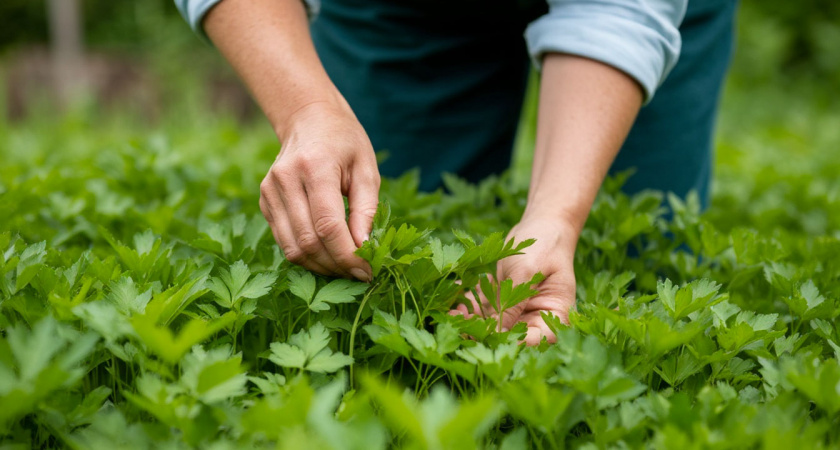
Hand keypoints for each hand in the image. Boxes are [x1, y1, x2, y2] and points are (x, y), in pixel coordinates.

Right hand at [259, 102, 379, 280]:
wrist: (309, 119)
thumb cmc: (345, 143)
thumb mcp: (366, 168)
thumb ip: (366, 209)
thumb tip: (364, 248)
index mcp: (315, 167)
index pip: (328, 225)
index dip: (348, 255)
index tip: (368, 271)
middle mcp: (286, 179)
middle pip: (309, 241)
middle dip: (336, 265)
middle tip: (360, 273)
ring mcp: (270, 191)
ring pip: (293, 248)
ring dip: (321, 266)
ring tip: (345, 268)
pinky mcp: (264, 201)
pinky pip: (284, 241)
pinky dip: (307, 256)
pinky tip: (327, 256)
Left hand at [451, 215, 577, 344]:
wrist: (541, 224)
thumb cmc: (543, 244)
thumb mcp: (527, 271)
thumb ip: (514, 300)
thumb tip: (498, 331)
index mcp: (554, 312)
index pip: (541, 339)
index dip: (520, 344)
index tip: (494, 339)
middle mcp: (535, 314)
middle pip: (513, 333)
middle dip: (486, 333)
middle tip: (464, 329)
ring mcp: (517, 307)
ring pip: (493, 322)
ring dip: (472, 321)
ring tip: (454, 314)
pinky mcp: (501, 296)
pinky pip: (483, 305)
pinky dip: (468, 305)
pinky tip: (453, 302)